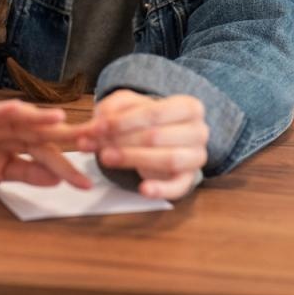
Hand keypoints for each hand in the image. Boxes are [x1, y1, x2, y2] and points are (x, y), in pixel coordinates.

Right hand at [0, 100, 92, 189]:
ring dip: (40, 117)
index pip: (51, 154)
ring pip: (22, 118)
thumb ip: (29, 173)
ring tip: (60, 120)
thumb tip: (57, 180)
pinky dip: (2, 109)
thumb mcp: (2, 172)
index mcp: (22, 142)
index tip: (87, 183)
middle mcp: (14, 128)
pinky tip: (16, 108)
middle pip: (46, 131)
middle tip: (94, 138)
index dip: (69, 166)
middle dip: (69, 134)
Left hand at [85, 90, 208, 199]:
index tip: (98, 127)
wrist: (159, 136)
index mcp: (188, 107)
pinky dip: (161, 189)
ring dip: (133, 160)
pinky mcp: (189, 179)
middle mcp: (198, 131)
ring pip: (168, 159)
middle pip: (158, 137)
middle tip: (98, 145)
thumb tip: (95, 127)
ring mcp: (196, 156)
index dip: (123, 121)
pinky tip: (143, 189)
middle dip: (123, 141)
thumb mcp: (127, 105)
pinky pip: (178, 187)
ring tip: (107, 158)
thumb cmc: (144, 119)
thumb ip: (110, 111)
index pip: (155, 113)